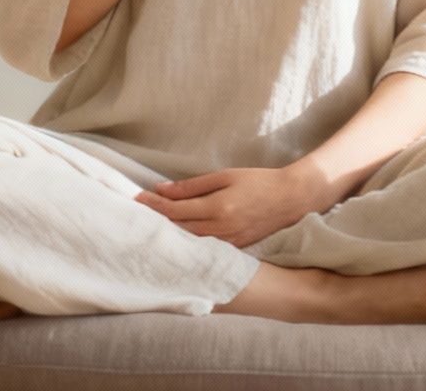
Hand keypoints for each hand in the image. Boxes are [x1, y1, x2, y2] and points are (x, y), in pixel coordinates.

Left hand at [133, 165, 341, 248]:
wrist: (291, 199)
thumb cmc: (259, 182)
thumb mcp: (225, 176)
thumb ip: (193, 186)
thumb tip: (162, 190)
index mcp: (217, 207)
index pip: (174, 211)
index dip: (152, 207)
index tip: (135, 200)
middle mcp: (220, 229)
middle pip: (177, 230)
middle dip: (155, 223)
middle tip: (133, 217)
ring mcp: (228, 243)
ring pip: (189, 243)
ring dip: (168, 237)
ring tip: (148, 231)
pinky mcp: (235, 249)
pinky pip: (204, 249)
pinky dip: (187, 245)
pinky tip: (175, 241)